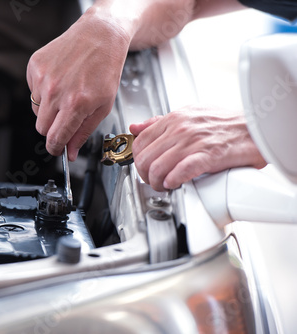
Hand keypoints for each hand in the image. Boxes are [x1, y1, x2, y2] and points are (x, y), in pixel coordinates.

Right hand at [27, 6, 130, 160]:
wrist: (100, 36)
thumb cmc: (105, 69)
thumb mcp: (102, 106)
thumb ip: (83, 132)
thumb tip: (70, 153)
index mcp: (76, 104)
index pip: (55, 138)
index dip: (55, 148)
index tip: (57, 149)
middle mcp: (56, 91)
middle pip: (41, 127)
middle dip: (52, 128)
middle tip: (66, 117)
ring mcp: (43, 78)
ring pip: (36, 110)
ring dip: (48, 107)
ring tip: (66, 91)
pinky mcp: (35, 66)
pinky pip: (32, 91)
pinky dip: (43, 90)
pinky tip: (59, 79)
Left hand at [129, 106, 266, 190]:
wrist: (258, 127)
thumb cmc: (226, 123)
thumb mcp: (189, 114)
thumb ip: (159, 122)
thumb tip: (136, 128)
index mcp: (174, 119)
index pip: (140, 142)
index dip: (137, 160)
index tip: (143, 168)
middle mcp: (180, 129)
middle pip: (144, 158)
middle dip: (144, 175)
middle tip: (152, 181)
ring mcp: (193, 142)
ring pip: (157, 168)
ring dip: (157, 183)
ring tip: (164, 186)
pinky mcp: (208, 156)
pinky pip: (180, 172)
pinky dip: (173, 182)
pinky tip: (175, 184)